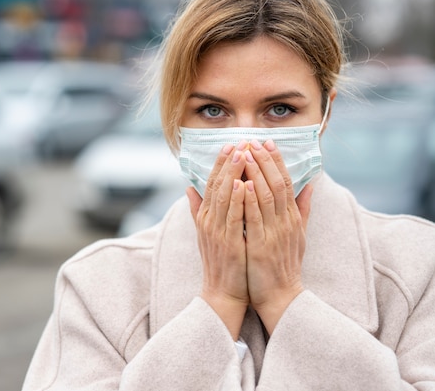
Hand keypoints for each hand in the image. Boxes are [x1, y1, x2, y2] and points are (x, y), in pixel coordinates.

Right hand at [186, 141, 249, 339]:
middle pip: (217, 185)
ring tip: (242, 154)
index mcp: (206, 217)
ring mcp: (217, 231)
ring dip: (233, 174)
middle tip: (237, 142)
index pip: (212, 183)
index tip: (229, 145)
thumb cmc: (221, 262)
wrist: (222, 292)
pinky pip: (233, 217)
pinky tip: (245, 184)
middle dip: (227, 162)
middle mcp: (208, 221)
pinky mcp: (228, 243)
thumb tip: (189, 189)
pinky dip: (239, 199)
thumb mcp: (206, 232)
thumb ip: (198, 209)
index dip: (220, 163)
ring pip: (224, 196)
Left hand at [242, 139, 312, 334]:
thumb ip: (303, 209)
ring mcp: (274, 233)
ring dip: (255, 173)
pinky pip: (255, 218)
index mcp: (292, 218)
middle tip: (254, 139)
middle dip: (265, 160)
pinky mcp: (261, 246)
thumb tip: (310, 185)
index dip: (276, 160)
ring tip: (246, 153)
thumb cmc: (286, 265)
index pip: (286, 181)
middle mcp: (286, 222)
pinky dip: (249, 199)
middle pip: (277, 183)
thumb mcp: (299, 234)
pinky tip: (243, 184)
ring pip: (266, 196)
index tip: (268, 142)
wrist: (282, 297)